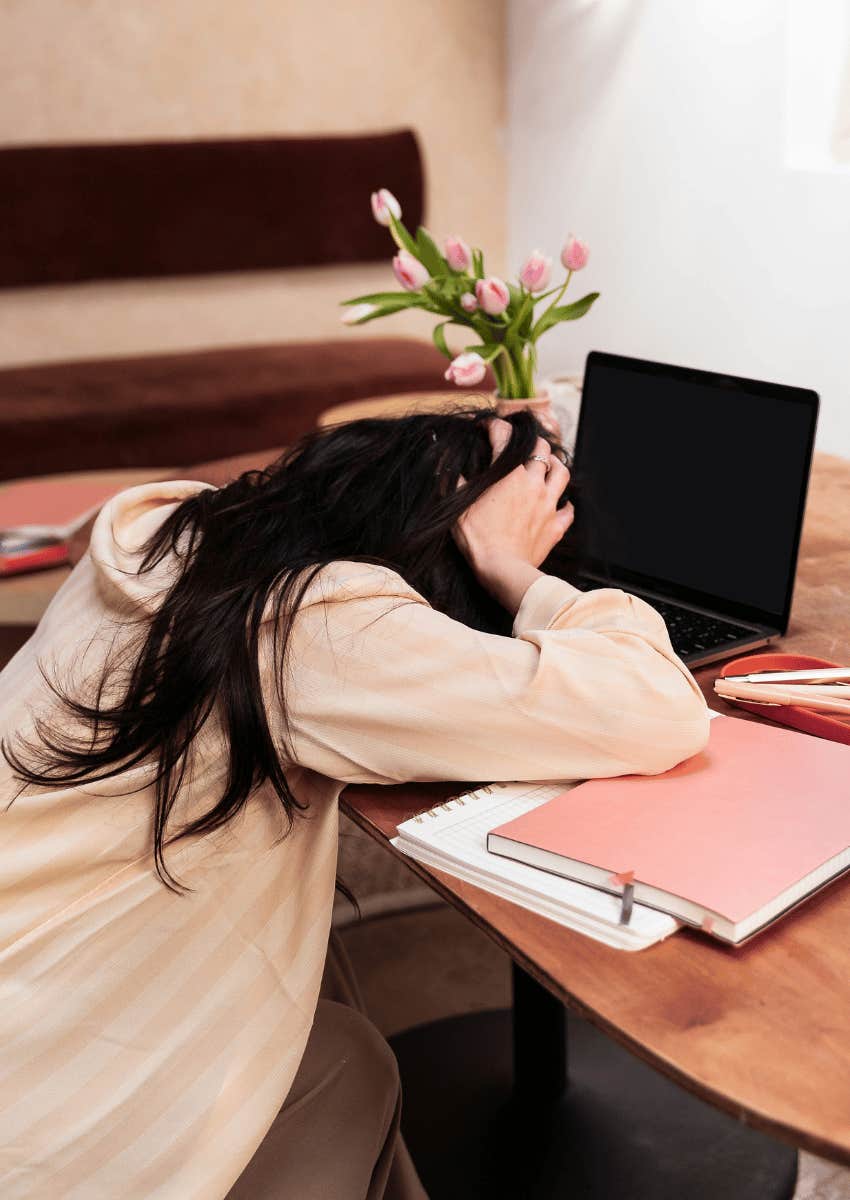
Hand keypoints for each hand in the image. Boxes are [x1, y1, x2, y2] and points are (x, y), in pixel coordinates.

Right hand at [453, 418, 574, 613]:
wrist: (502, 570)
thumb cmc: (478, 539)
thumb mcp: (458, 507)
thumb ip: (453, 480)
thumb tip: (442, 463)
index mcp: (508, 474)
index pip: (503, 436)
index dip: (494, 426)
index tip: (486, 427)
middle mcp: (533, 483)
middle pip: (541, 449)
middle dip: (531, 442)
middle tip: (522, 445)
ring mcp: (548, 504)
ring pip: (562, 473)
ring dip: (556, 464)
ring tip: (549, 464)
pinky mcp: (555, 526)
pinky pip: (568, 511)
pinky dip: (565, 505)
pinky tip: (560, 504)